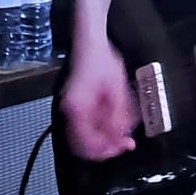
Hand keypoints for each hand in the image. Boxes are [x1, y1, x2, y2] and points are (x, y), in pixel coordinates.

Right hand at [58, 42, 137, 160]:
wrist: (89, 44)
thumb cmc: (102, 62)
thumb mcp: (117, 90)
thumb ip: (118, 116)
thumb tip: (122, 136)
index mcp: (77, 110)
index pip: (87, 144)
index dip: (107, 150)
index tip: (125, 146)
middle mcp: (69, 114)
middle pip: (84, 145)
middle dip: (106, 146)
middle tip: (126, 142)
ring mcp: (70, 111)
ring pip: (86, 138)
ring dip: (105, 138)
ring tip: (124, 130)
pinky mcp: (75, 108)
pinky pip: (87, 127)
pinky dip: (101, 129)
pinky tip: (115, 121)